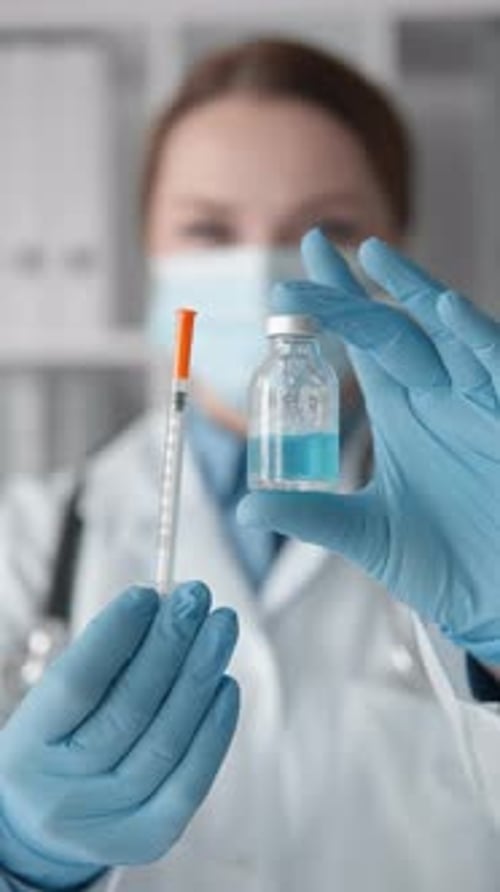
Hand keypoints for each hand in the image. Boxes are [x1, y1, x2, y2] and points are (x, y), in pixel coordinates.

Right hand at [0, 583, 238, 888]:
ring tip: (221, 624)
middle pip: (128, 710)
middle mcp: (62, 794)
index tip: (147, 593)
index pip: (75, 685)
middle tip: (195, 595)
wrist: (51, 821)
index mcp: (26, 750)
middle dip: (169, 644)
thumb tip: (163, 606)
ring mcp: (106, 824)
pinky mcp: (149, 838)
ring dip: (201, 673)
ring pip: (167, 739)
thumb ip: (103, 660)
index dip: (113, 636)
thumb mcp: (59, 704)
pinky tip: (226, 682)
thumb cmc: (62, 739)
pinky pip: (191, 779)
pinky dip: (215, 728)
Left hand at [239, 228, 499, 662]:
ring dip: (413, 293)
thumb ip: (311, 515)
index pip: (361, 344)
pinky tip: (442, 310)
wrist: (494, 599)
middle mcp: (438, 397)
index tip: (290, 277)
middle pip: (390, 329)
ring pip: (446, 333)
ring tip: (373, 257)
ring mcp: (476, 403)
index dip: (331, 306)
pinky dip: (476, 339)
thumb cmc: (442, 565)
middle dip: (352, 290)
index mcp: (403, 411)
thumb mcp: (367, 535)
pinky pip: (495, 369)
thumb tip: (246, 509)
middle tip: (308, 249)